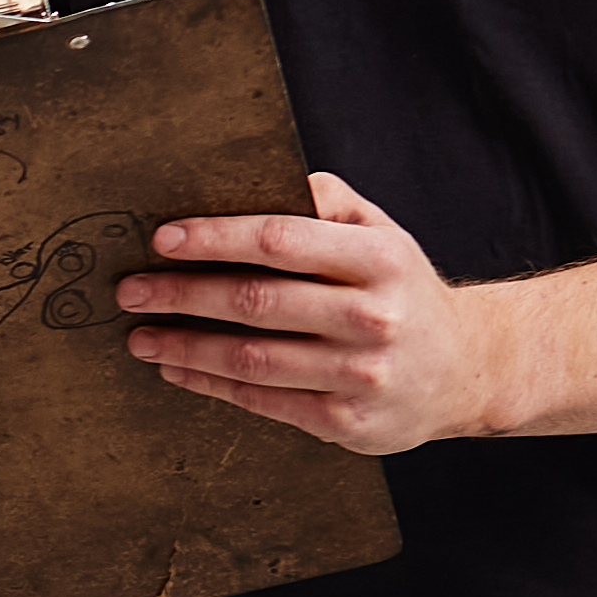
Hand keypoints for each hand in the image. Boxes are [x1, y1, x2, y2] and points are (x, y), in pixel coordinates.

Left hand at [123, 172, 524, 453]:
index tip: (163, 239)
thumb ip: (327, 203)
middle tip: (130, 290)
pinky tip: (177, 368)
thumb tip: (262, 175)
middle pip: (257, 302)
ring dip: (185, 346)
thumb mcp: (382, 234)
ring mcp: (361, 374)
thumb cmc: (404, 291)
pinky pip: (263, 401)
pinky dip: (211, 384)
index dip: (216, 238)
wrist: (466, 369)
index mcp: (379, 258)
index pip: (281, 240)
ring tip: (140, 335)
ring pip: (252, 358)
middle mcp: (373, 316)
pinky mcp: (346, 421)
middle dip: (183, 294)